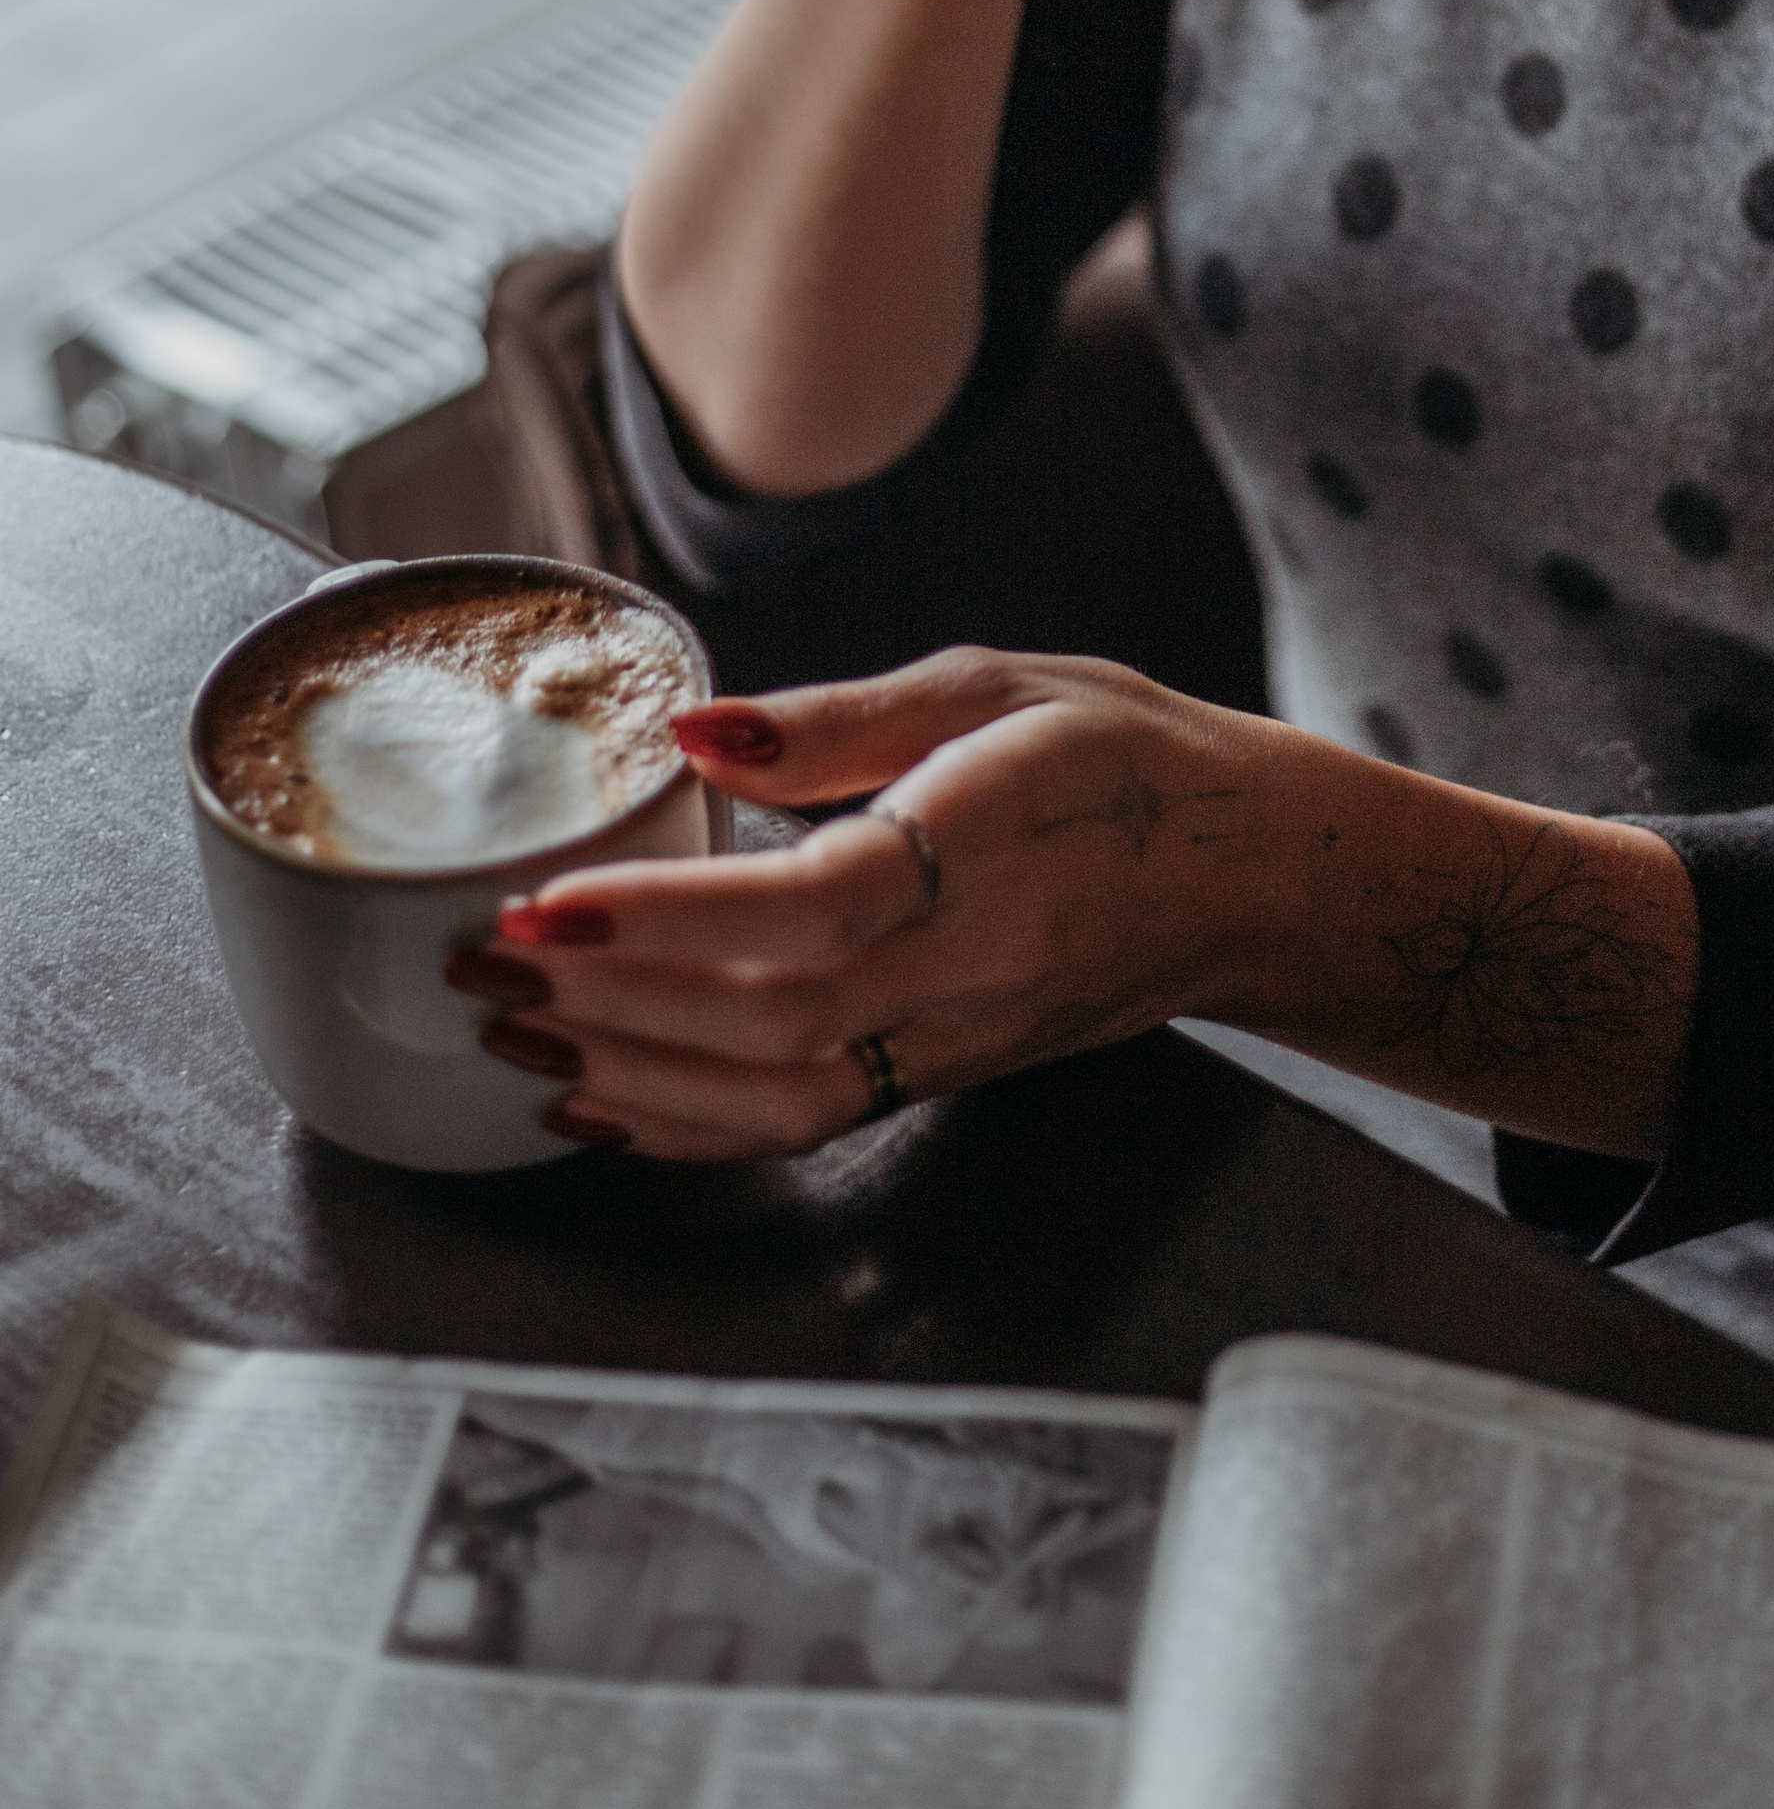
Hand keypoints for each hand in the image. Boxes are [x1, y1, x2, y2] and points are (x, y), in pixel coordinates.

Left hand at [453, 651, 1288, 1162]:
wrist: (1254, 877)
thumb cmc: (1127, 755)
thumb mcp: (998, 682)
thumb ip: (840, 716)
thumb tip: (693, 728)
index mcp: (986, 844)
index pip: (810, 905)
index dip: (671, 914)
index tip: (554, 899)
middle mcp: (970, 965)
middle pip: (769, 1017)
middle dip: (608, 1000)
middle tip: (484, 959)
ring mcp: (957, 1038)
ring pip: (775, 1093)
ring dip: (627, 1072)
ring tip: (510, 1028)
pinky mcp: (943, 1075)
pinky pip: (804, 1123)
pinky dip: (688, 1126)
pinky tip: (600, 1098)